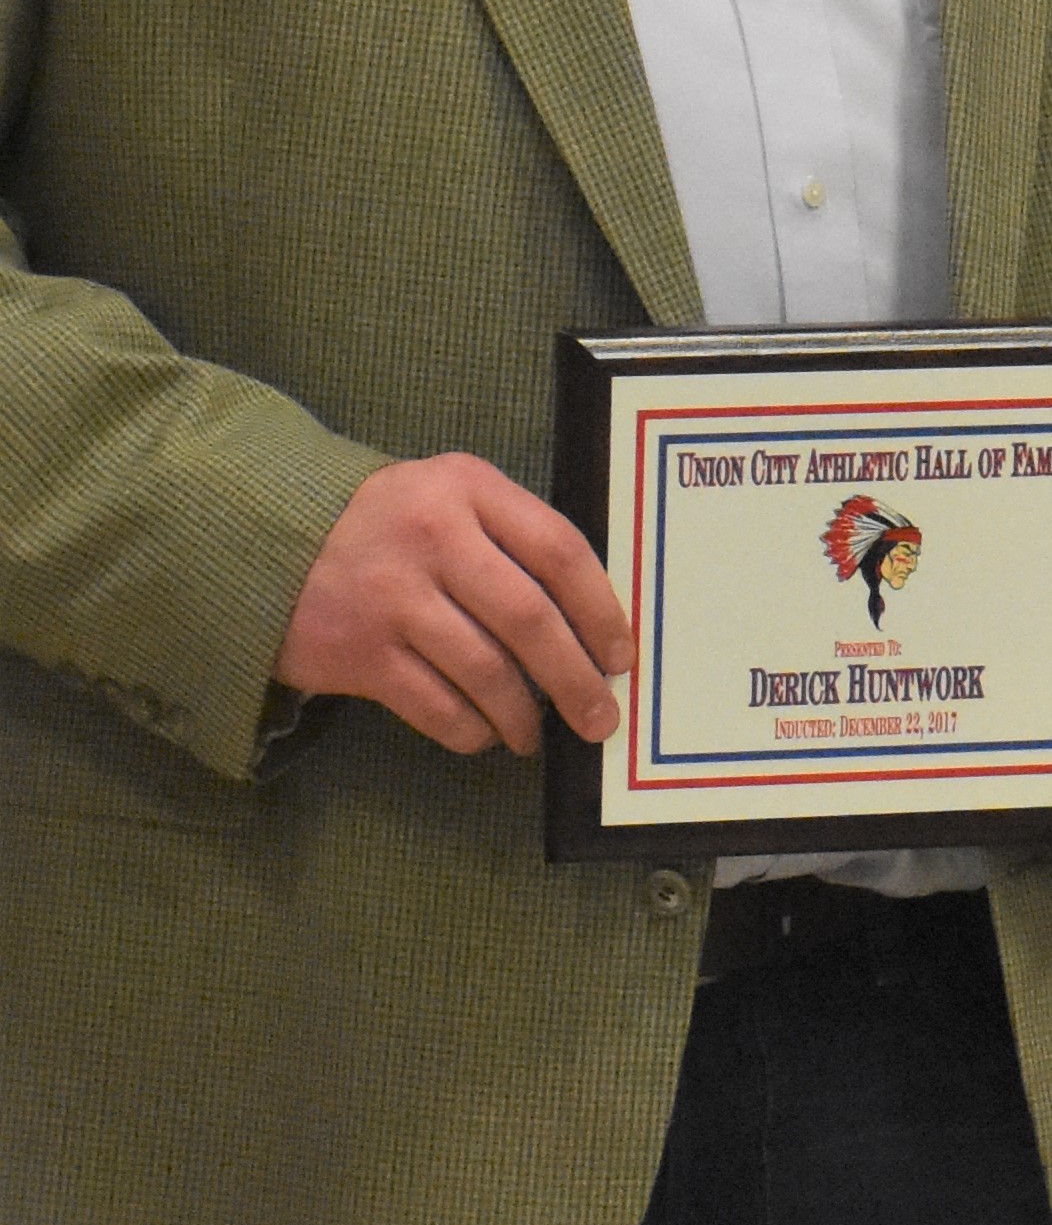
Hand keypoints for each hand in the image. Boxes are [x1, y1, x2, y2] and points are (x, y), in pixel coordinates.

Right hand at [274, 453, 631, 754]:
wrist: (258, 539)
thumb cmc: (384, 525)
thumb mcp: (448, 497)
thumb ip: (512, 537)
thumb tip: (590, 622)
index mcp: (468, 489)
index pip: (560, 551)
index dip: (601, 611)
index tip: (621, 655)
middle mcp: (432, 537)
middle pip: (529, 619)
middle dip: (575, 679)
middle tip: (600, 717)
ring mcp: (390, 596)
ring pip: (485, 670)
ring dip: (522, 715)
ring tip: (535, 734)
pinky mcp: (355, 650)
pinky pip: (433, 704)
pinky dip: (469, 729)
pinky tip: (483, 734)